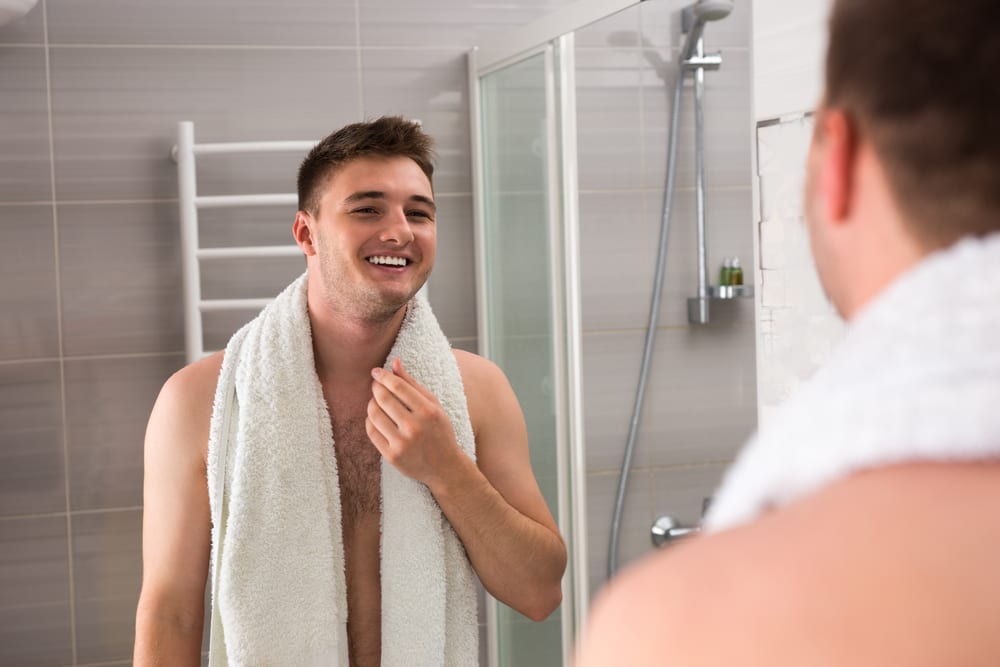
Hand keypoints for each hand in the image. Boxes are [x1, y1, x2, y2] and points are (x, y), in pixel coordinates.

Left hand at [367, 358, 463, 486]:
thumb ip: (413, 383)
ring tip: (376, 401)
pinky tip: (376, 417)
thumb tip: (394, 362)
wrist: (445, 467)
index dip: (384, 376)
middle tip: (375, 385)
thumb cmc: (440, 431)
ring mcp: (402, 444)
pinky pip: (372, 432)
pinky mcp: (392, 457)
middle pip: (384, 399)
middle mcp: (415, 428)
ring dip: (371, 404)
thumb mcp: (433, 405)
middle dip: (376, 388)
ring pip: (374, 415)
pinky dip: (370, 421)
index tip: (376, 372)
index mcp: (428, 412)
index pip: (399, 387)